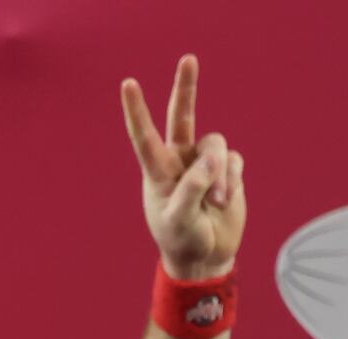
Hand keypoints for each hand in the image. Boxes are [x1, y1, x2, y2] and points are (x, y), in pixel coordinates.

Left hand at [121, 55, 246, 279]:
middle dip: (186, 88)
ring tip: (214, 203)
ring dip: (219, 175)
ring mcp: (204, 163)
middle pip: (182, 117)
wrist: (205, 256)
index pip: (144, 136)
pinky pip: (234, 160)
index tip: (127, 83)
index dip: (137, 110)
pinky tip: (224, 201)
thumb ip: (193, 188)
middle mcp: (179, 160)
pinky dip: (231, 180)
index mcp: (157, 171)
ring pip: (216, 145)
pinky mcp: (228, 169)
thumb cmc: (182, 239)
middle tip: (188, 58)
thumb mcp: (179, 219)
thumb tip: (211, 159)